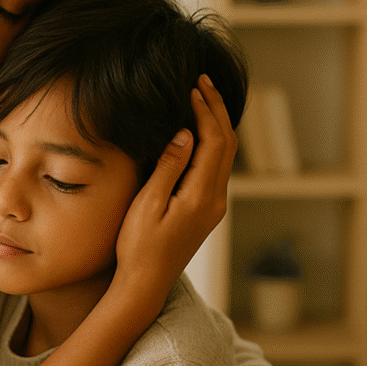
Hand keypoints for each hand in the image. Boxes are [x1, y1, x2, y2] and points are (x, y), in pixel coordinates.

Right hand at [113, 75, 236, 299]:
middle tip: (202, 83)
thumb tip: (184, 133)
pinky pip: (216, 167)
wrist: (146, 282)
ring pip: (225, 155)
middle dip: (217, 110)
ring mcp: (213, 206)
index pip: (214, 142)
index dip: (206, 111)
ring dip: (216, 125)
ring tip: (200, 99)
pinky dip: (211, 142)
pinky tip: (197, 132)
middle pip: (227, 144)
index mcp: (201, 196)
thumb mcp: (148, 204)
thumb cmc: (139, 246)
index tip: (193, 88)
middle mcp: (215, 200)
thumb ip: (169, 167)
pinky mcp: (206, 210)